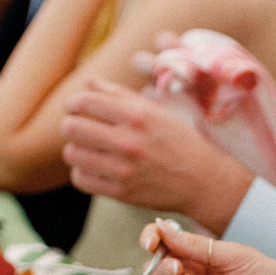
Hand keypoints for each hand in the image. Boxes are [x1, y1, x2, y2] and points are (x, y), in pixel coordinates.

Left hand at [61, 78, 252, 227]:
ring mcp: (124, 169)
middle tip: (80, 128)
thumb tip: (86, 81)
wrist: (204, 182)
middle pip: (71, 127)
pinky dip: (82, 172)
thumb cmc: (177, 140)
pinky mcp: (122, 193)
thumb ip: (118, 94)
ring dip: (75, 149)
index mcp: (137, 115)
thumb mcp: (154, 110)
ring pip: (72, 154)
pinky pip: (81, 179)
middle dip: (71, 125)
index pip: (83, 101)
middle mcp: (129, 141)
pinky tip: (95, 167)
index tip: (75, 107)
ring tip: (88, 148)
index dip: (73, 103)